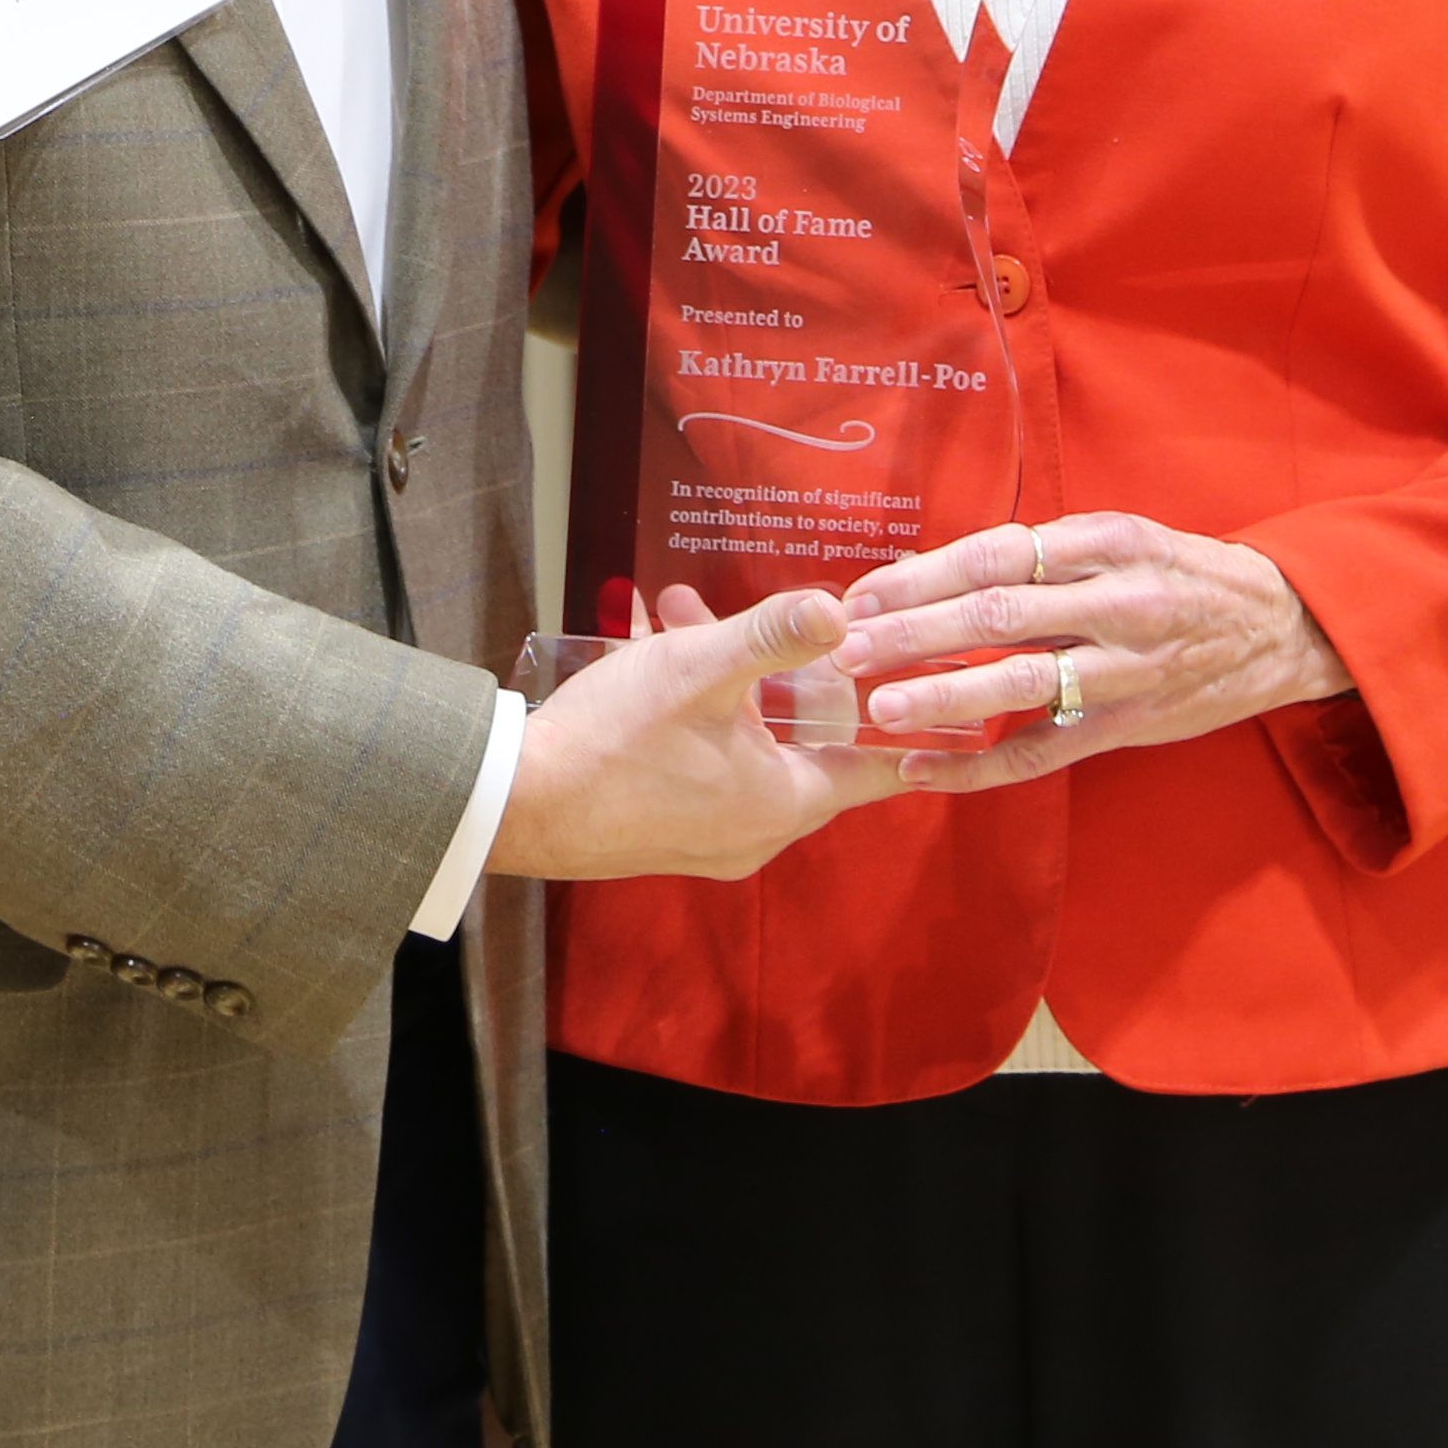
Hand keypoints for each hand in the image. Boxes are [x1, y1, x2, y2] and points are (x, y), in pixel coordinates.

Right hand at [487, 588, 915, 881]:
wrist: (517, 804)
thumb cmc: (615, 739)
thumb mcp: (701, 670)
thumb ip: (774, 634)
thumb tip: (840, 609)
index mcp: (784, 802)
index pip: (876, 768)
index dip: (902, 722)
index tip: (930, 693)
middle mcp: (757, 832)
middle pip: (804, 744)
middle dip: (785, 671)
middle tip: (776, 619)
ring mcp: (709, 838)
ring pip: (746, 744)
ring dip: (726, 680)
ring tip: (684, 616)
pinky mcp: (665, 830)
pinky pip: (703, 762)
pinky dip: (692, 710)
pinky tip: (648, 650)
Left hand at [831, 512, 1355, 790]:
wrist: (1281, 627)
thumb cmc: (1181, 574)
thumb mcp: (1119, 540)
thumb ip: (1038, 556)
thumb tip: (928, 571)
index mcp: (1107, 543)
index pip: (998, 553)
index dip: (923, 574)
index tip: (863, 592)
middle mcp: (1117, 603)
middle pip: (999, 613)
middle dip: (914, 631)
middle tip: (847, 647)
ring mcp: (1125, 671)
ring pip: (1021, 682)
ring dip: (942, 695)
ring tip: (877, 706)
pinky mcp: (1128, 728)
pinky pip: (1043, 753)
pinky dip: (979, 767)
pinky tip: (923, 771)